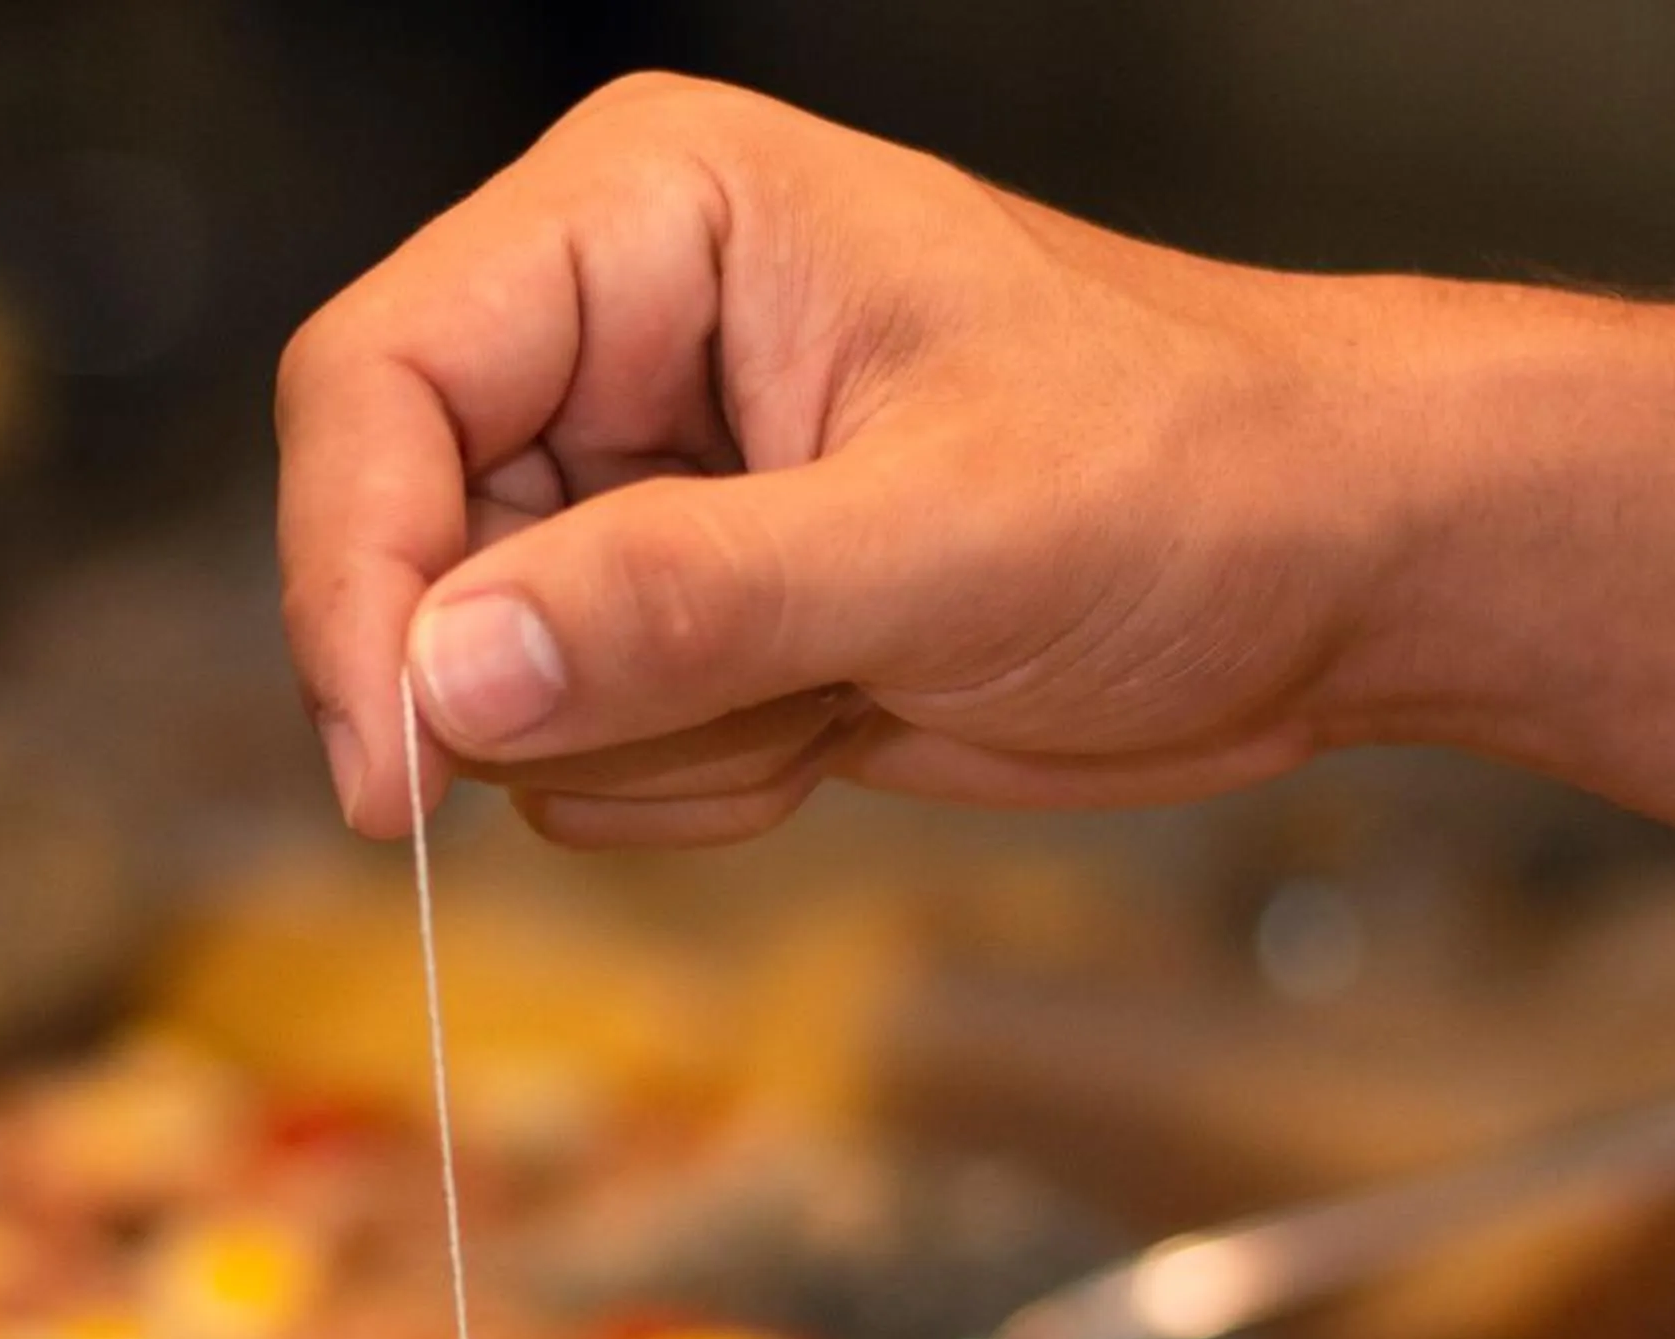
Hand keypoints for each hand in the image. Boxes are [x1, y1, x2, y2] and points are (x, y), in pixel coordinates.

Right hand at [278, 74, 1398, 845]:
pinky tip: (834, 719)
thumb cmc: (1195, 474)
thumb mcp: (942, 539)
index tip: (394, 772)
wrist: (1323, 571)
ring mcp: (635, 494)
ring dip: (657, 742)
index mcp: (646, 219)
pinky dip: (696, 785)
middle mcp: (609, 343)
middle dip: (542, 683)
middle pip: (401, 545)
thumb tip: (444, 676)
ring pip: (484, 682)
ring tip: (839, 679)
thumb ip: (683, 605)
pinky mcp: (674, 624)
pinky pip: (572, 758)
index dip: (351, 582)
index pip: (374, 385)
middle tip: (727, 718)